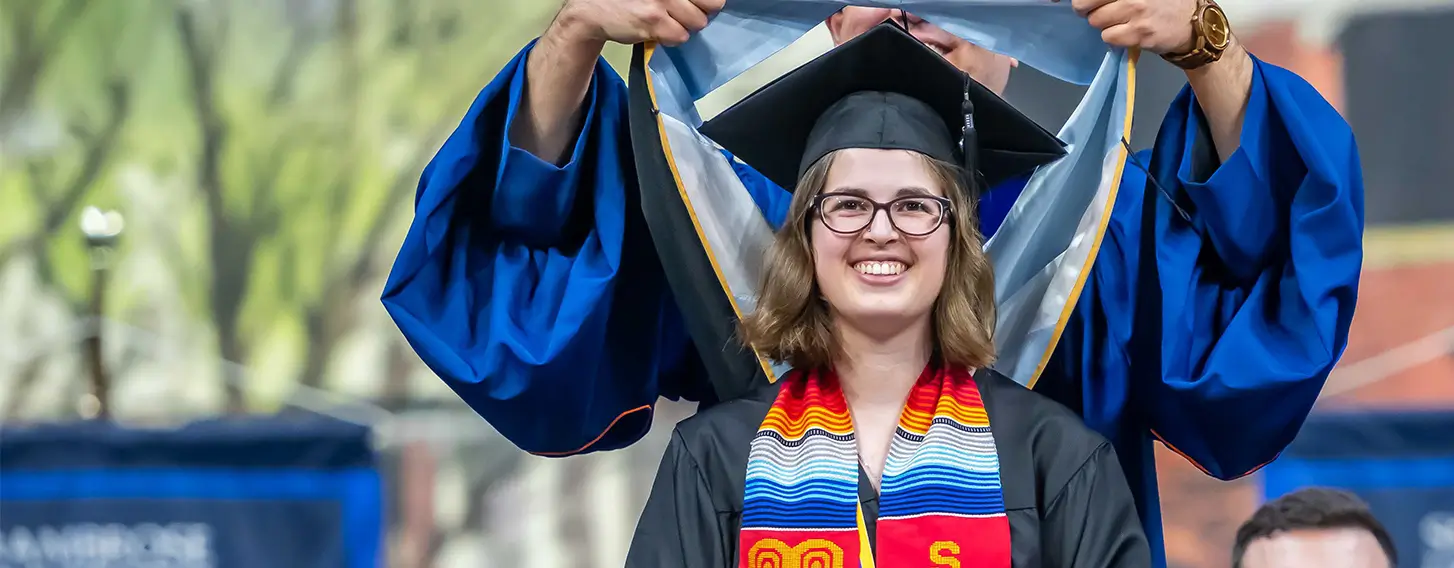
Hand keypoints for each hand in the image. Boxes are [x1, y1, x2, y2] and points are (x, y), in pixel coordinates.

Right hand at [552, 0, 725, 46]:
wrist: (592, 9)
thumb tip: (715, 3)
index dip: (707, 1)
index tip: (697, 4)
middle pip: (712, 4)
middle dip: (699, 11)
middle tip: (681, 11)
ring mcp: (664, 0)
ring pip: (698, 22)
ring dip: (685, 26)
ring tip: (666, 20)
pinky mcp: (655, 20)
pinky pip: (680, 37)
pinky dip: (671, 37)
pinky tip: (657, 30)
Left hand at [1071, 0, 1197, 54]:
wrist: (1193, 21)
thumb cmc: (1163, 1)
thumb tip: (1081, 1)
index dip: (1082, 0)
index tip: (1082, 3)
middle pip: (1084, 3)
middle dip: (1088, 9)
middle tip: (1099, 11)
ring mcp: (1137, 11)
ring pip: (1096, 21)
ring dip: (1104, 24)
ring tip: (1120, 21)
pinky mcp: (1140, 33)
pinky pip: (1109, 37)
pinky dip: (1114, 37)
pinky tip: (1128, 32)